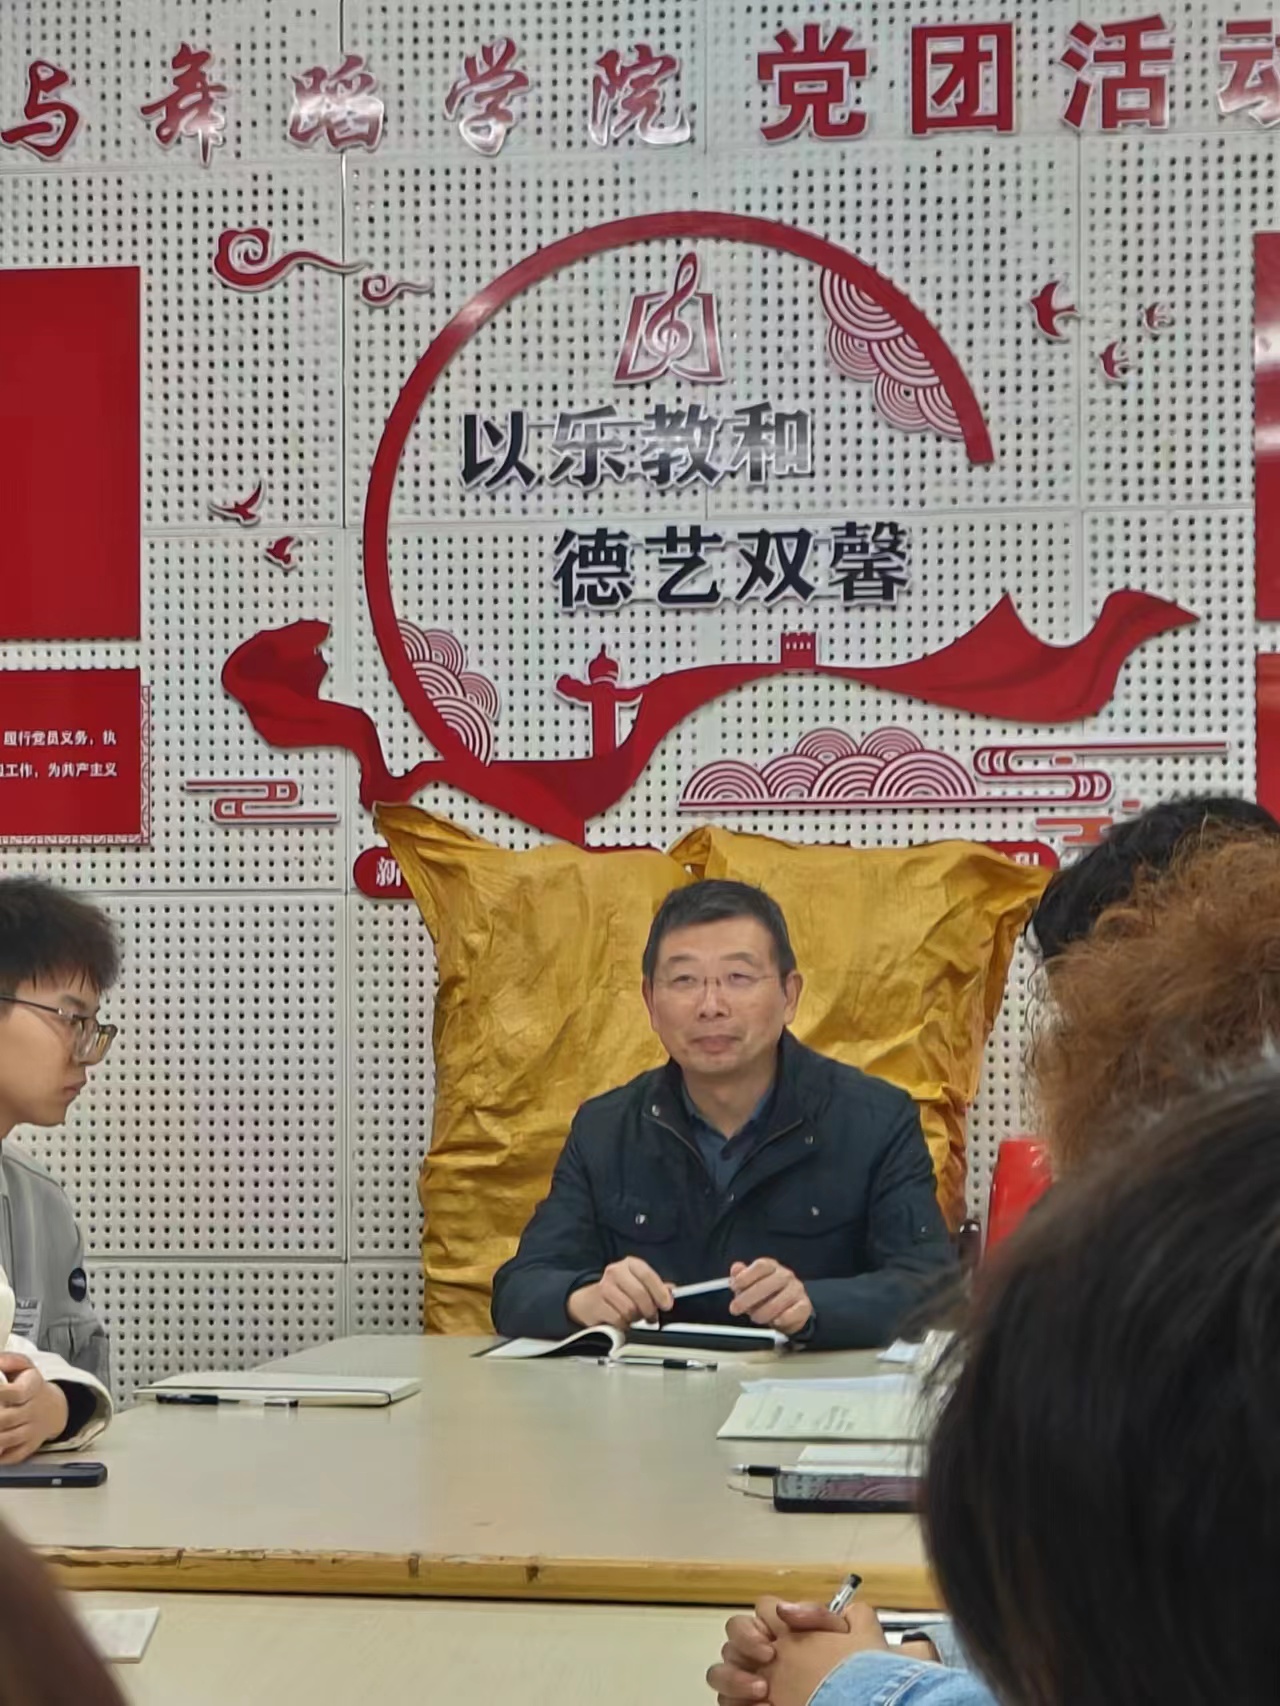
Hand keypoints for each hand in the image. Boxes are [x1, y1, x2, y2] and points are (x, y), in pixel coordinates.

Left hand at [0, 1354, 68, 1462]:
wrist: (54, 1408)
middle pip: (6, 1419)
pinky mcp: (28, 1447)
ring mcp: (31, 1431)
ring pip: (7, 1439)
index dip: (0, 1393)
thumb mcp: (25, 1367)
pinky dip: (0, 1455)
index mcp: (33, 1388)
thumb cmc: (31, 1386)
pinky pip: (12, 1456)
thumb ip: (10, 1361)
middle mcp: (33, 1411)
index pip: (15, 1393)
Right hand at [567, 1257, 673, 1328]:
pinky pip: (618, 1320)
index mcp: (630, 1264)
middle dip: (649, 1310)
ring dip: (635, 1319)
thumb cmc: (618, 1292)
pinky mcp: (596, 1304)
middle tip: (652, 1317)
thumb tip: (671, 1292)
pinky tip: (623, 1322)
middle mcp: (615, 1272)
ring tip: (635, 1318)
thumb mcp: (637, 1284)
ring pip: (629, 1309)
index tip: (666, 1305)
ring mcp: (604, 1287)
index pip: (648, 1275)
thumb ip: (656, 1287)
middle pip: (640, 1294)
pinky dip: (624, 1325)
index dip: (660, 1292)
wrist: (588, 1301)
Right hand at [707, 1601, 851, 1702]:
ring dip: (735, 1679)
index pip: (759, 1612)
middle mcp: (764, 1656)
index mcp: (786, 1633)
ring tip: (762, 1691)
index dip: (759, 1623)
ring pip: (719, 1672)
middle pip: (733, 1636)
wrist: (858, 1704)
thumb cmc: (855, 1676)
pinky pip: (725, 1702)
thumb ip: (821, 1615)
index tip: (773, 1640)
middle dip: (744, 1644)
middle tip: (769, 1659)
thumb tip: (785, 1609)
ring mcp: (753, 1683)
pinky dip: (737, 1704)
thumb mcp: (853, 1636)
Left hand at [729, 1260, 813, 1335]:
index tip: (734, 1287)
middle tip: (736, 1308)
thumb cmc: (767, 1295)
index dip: (745, 1276)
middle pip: (767, 1284)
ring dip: (763, 1312)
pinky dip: (783, 1319)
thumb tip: (736, 1269)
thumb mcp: (751, 1285)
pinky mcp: (804, 1305)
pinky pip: (794, 1312)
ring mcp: (797, 1290)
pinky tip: (774, 1321)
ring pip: (779, 1301)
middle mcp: (785, 1275)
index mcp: (771, 1267)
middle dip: (748, 1298)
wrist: (791, 1310)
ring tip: (755, 1318)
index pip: (761, 1266)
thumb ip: (742, 1277)